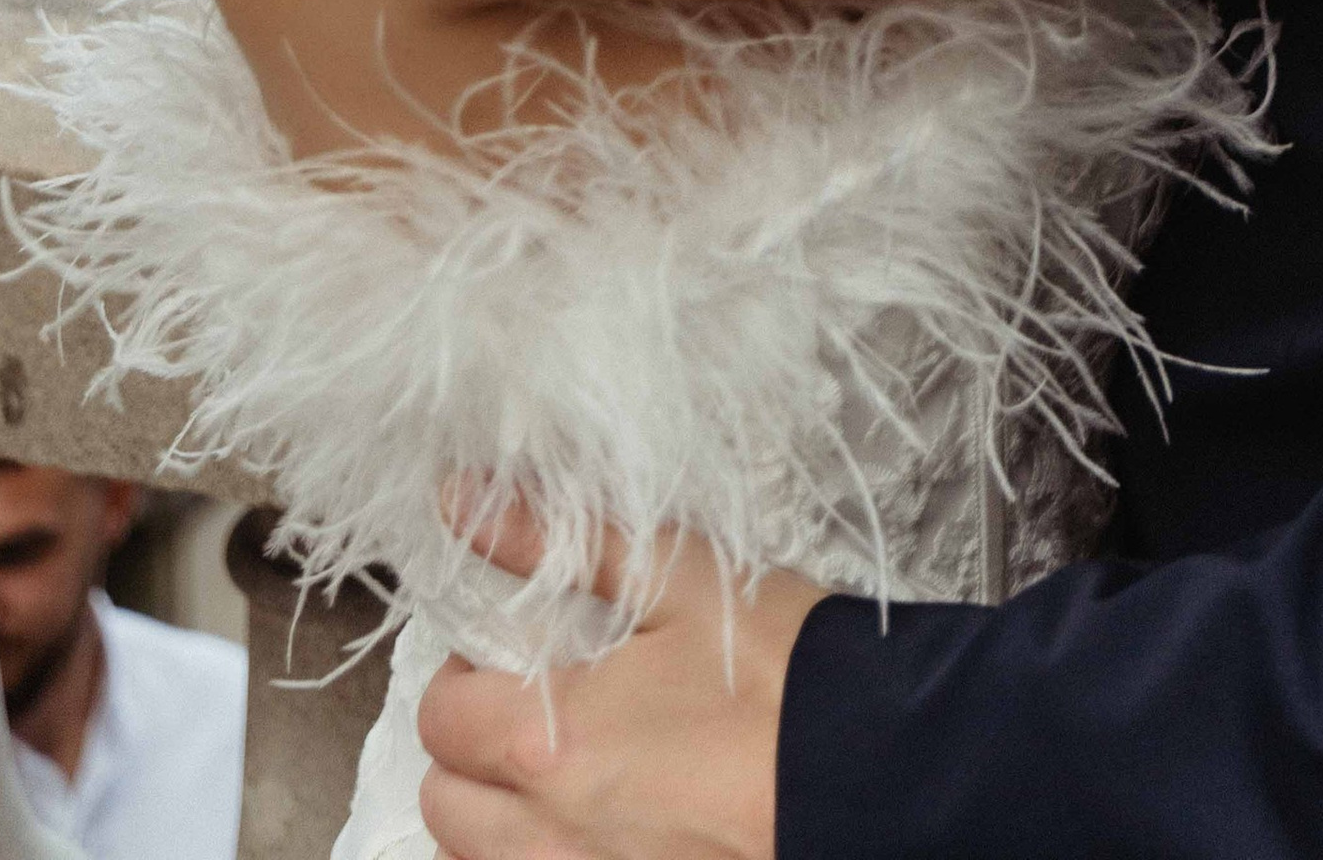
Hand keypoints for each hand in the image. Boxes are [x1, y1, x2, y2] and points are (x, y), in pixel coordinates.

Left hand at [416, 516, 821, 859]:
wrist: (882, 775)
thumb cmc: (785, 677)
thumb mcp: (675, 580)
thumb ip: (554, 544)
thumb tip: (462, 499)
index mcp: (547, 743)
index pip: (440, 715)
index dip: (466, 675)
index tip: (512, 658)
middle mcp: (548, 840)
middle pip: (446, 805)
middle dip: (474, 755)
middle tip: (542, 714)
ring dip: (503, 823)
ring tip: (576, 778)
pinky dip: (553, 858)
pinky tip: (610, 828)